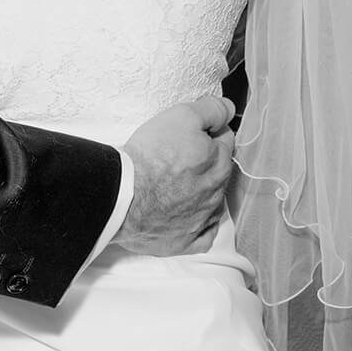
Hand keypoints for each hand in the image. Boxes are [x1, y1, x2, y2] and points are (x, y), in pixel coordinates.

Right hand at [116, 97, 235, 256]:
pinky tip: (188, 216)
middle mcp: (216, 194)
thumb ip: (212, 110)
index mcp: (219, 164)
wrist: (122, 194)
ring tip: (177, 183)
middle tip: (181, 154)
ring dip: (201, 191)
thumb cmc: (150, 156)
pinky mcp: (185, 241)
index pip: (225, 140)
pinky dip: (199, 226)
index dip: (209, 131)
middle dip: (207, 161)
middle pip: (219, 171)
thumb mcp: (182, 117)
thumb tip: (229, 109)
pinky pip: (202, 236)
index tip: (193, 130)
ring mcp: (201, 220)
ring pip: (211, 202)